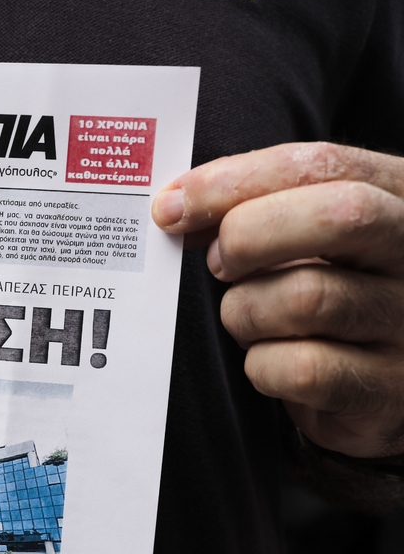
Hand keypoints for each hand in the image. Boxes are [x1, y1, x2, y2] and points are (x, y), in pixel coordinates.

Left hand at [153, 143, 403, 458]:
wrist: (383, 382)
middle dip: (249, 236)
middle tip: (219, 263)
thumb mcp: (310, 236)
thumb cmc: (331, 294)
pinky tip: (271, 363)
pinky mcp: (388, 388)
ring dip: (246, 311)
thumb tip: (177, 208)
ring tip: (251, 319)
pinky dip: (262, 366)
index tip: (173, 205)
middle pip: (338, 217)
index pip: (321, 165)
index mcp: (399, 197)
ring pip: (305, 298)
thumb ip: (257, 207)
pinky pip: (302, 369)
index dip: (234, 180)